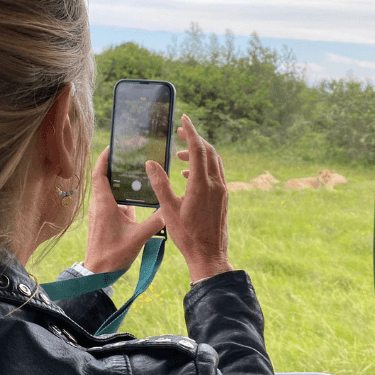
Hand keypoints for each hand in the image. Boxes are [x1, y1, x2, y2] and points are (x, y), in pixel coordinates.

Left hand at [83, 146, 164, 273]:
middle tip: (130, 155)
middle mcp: (99, 205)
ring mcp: (99, 213)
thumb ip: (155, 222)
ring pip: (109, 191)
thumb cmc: (113, 256)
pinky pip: (111, 202)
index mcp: (104, 205)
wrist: (98, 274)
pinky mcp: (102, 220)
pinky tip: (135, 196)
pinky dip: (121, 195)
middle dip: (116, 166)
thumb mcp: (138, 238)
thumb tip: (170, 209)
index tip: (112, 147)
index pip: (99, 174)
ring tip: (136, 172)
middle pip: (104, 178)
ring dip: (120, 181)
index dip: (104, 158)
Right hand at [145, 115, 232, 281]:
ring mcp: (222, 190)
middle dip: (194, 140)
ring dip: (198, 154)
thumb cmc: (187, 235)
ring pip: (213, 162)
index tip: (184, 119)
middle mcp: (215, 184)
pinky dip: (203, 167)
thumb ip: (160, 184)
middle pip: (208, 151)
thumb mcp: (168, 209)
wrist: (209, 255)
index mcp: (201, 184)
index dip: (190, 132)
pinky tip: (188, 176)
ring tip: (179, 157)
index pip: (197, 149)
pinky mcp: (223, 198)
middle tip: (179, 134)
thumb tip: (150, 163)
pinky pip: (215, 173)